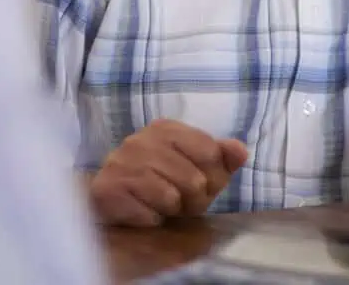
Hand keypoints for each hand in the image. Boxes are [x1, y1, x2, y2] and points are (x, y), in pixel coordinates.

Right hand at [89, 119, 248, 226]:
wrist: (110, 197)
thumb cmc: (160, 181)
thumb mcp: (197, 167)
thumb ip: (221, 158)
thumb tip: (240, 151)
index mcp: (166, 128)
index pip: (211, 152)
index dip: (213, 177)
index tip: (202, 184)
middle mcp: (141, 139)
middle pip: (195, 179)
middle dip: (194, 199)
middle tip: (180, 201)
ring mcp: (121, 163)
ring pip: (171, 197)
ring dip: (172, 210)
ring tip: (161, 204)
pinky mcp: (108, 189)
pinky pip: (149, 214)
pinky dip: (152, 219)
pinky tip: (143, 211)